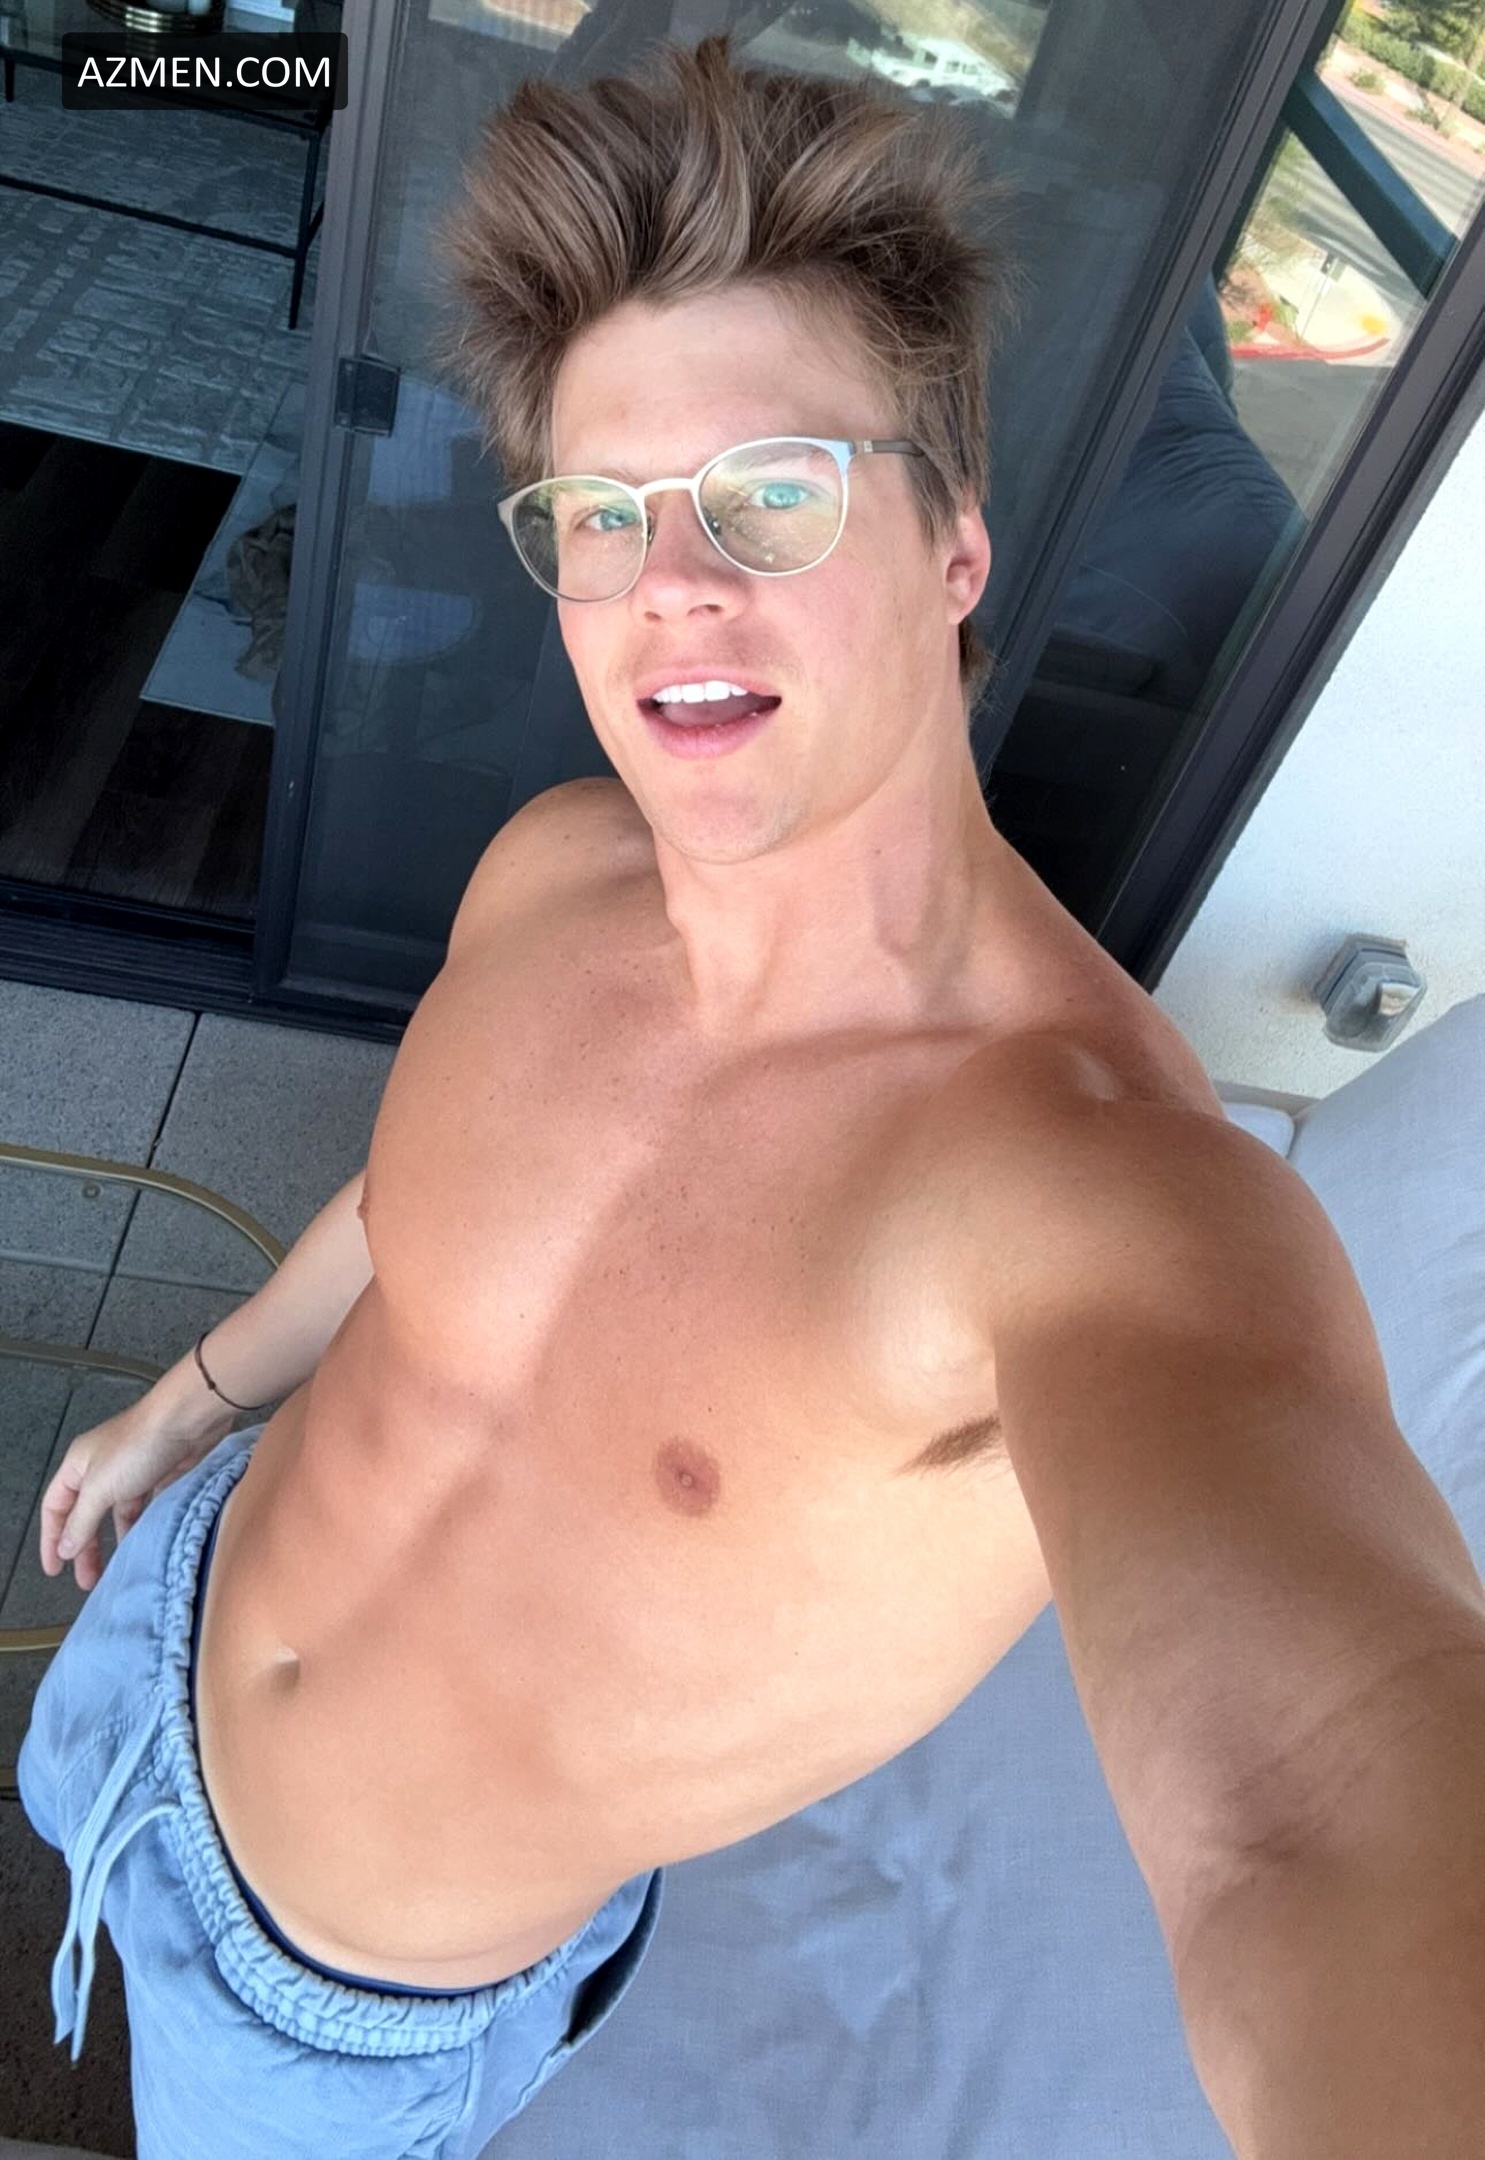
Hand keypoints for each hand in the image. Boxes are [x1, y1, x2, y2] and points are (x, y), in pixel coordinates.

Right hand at [40, 1392, 238, 1592]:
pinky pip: (145, 1509)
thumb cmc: (138, 1445)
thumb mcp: (100, 1488)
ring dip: (115, 1540)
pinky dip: (141, 1527)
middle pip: (86, 1514)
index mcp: (78, 1465)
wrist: (188, 1421)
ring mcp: (132, 1471)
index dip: (51, 1539)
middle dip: (85, 1547)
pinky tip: (143, 1546)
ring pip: (117, 1514)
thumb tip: (66, 1547)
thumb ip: (81, 1521)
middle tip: (88, 1580)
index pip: (55, 1508)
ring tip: (116, 1570)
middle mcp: (102, 1468)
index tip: (55, 1569)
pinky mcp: (160, 1475)